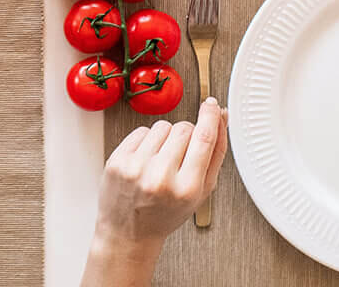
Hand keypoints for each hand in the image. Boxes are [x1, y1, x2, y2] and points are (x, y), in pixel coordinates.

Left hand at [82, 100, 227, 285]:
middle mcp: (160, 177)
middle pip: (184, 129)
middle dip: (187, 136)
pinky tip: (146, 160)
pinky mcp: (117, 160)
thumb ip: (215, 154)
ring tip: (161, 161)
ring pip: (162, 126)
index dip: (210, 117)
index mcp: (186, 189)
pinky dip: (146, 140)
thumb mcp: (200, 192)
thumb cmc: (166, 213)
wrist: (129, 232)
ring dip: (166, 138)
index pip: (204, 139)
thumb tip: (221, 117)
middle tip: (180, 157)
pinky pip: (141, 130)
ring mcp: (136, 167)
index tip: (212, 105)